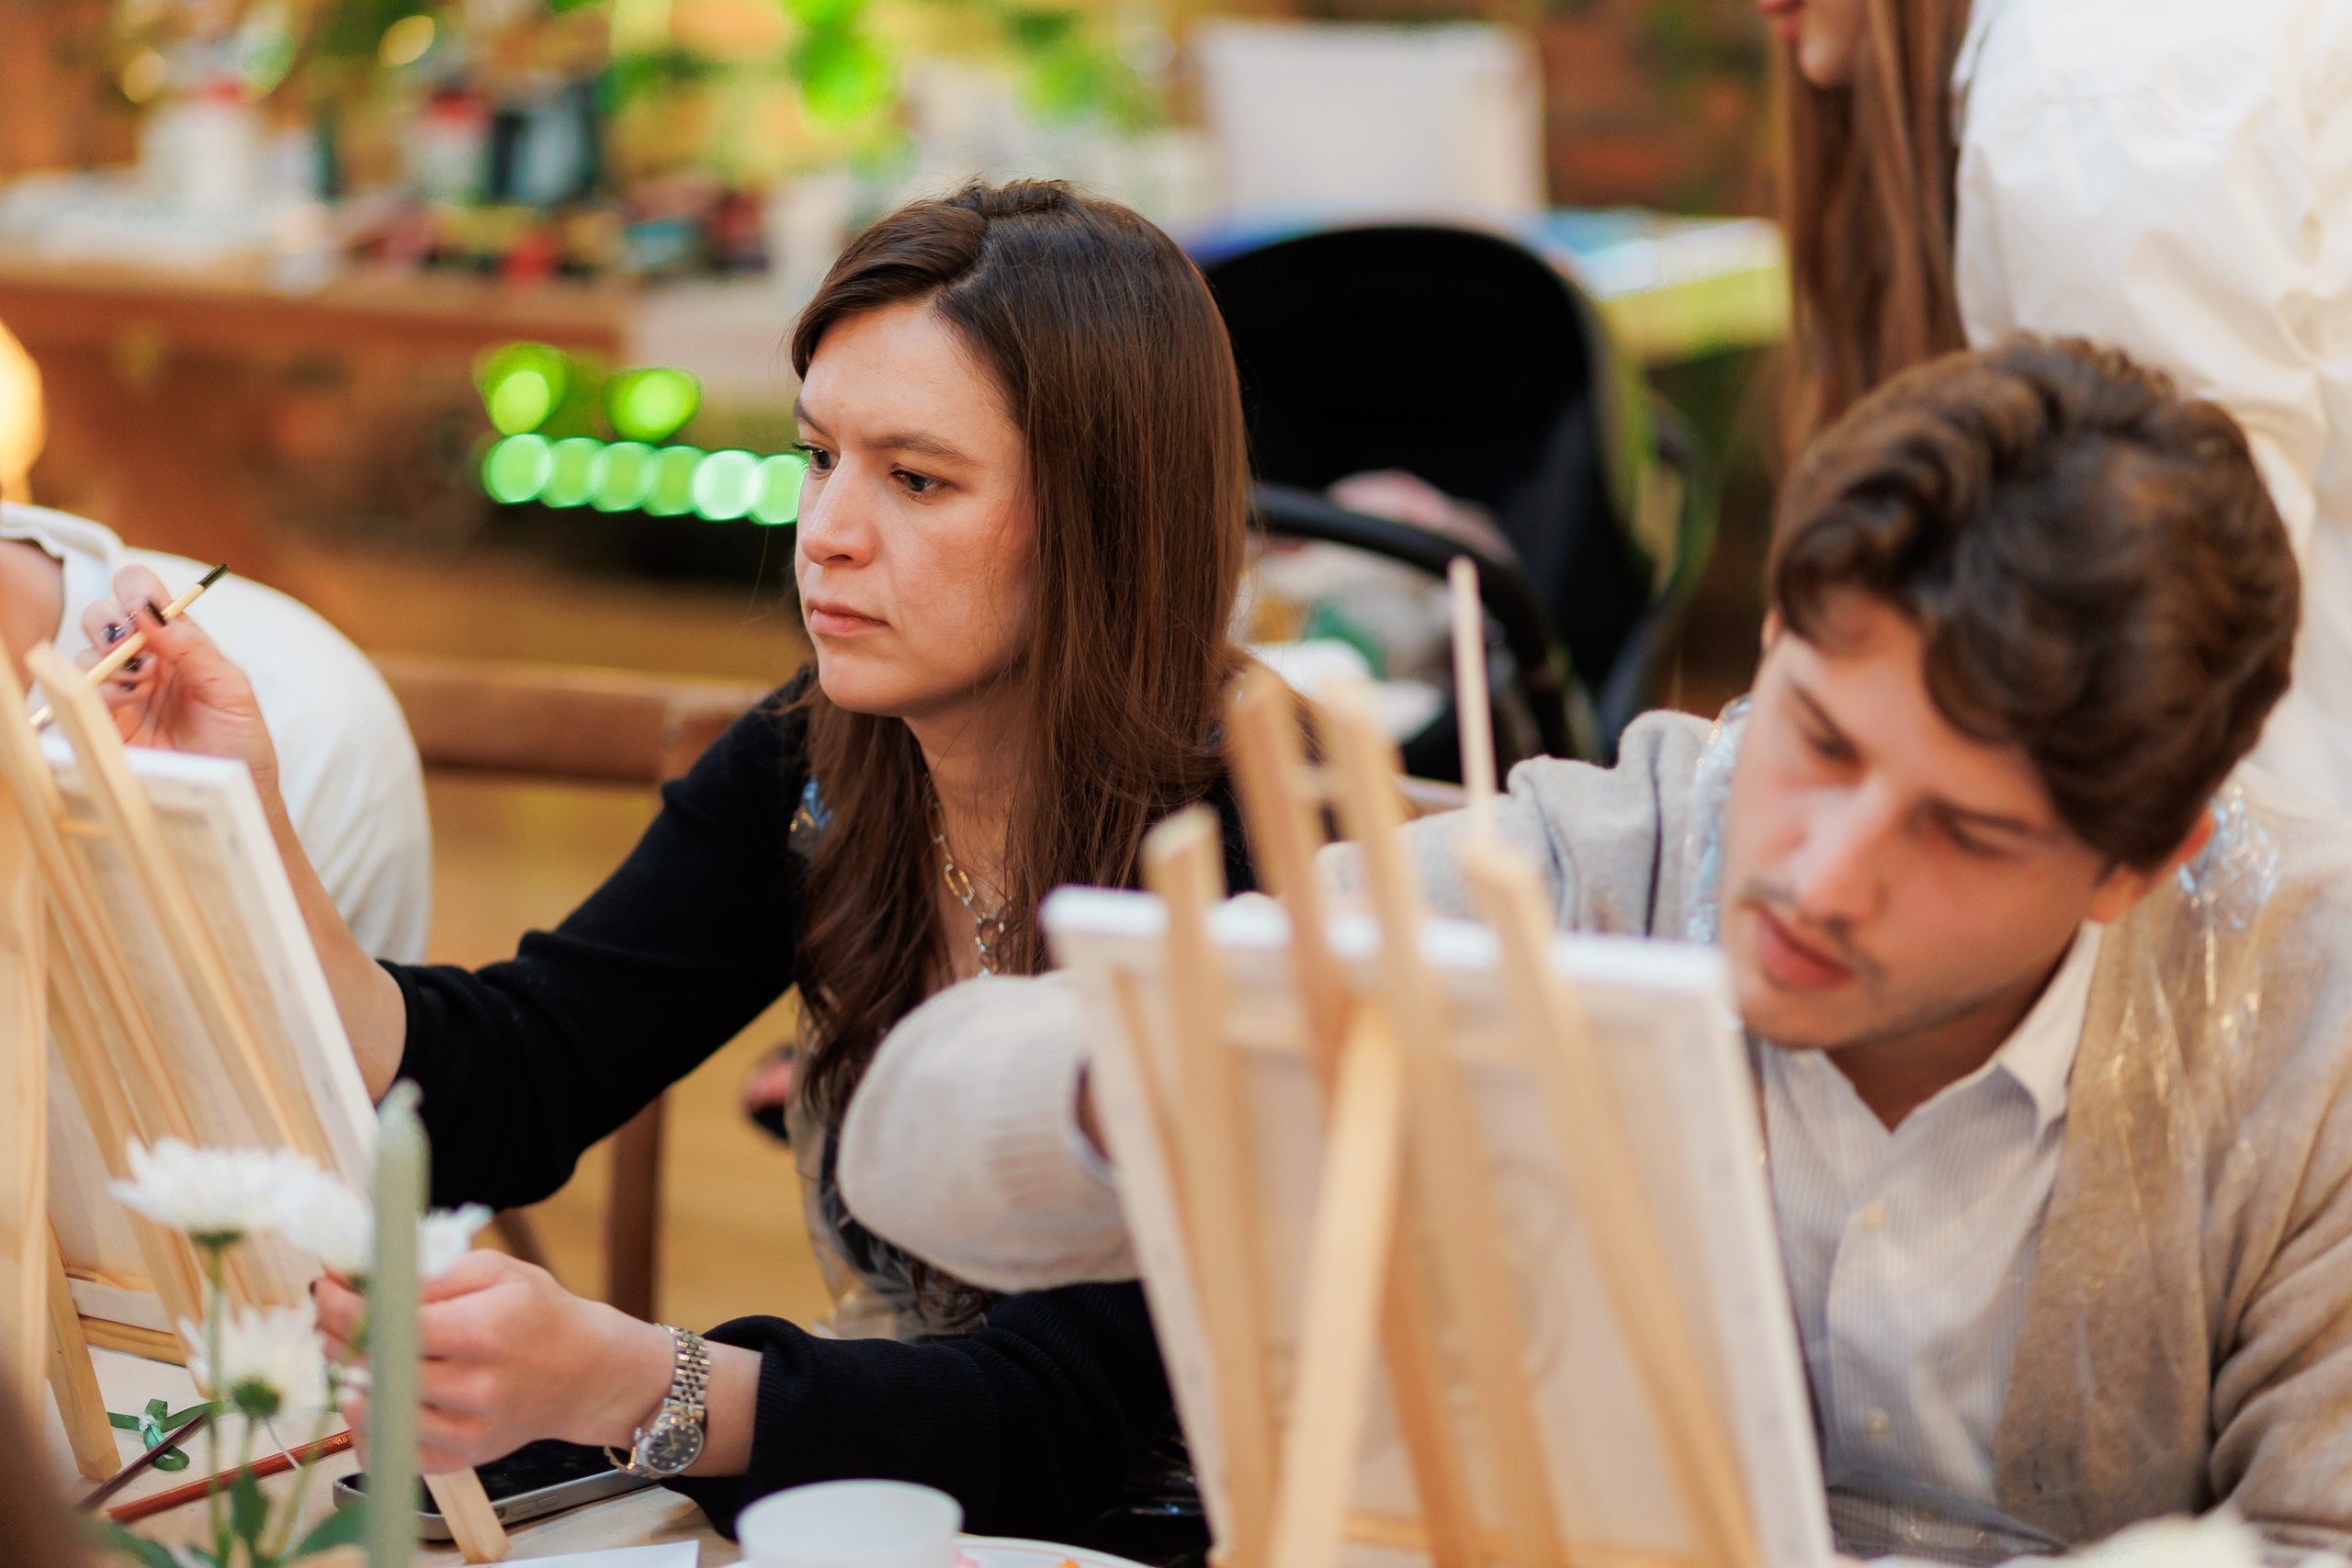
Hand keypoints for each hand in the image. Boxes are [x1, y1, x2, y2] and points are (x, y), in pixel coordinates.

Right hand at [76, 564, 280, 797]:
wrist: (234, 797)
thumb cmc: (240, 743)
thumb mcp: (231, 689)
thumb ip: (194, 647)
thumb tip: (152, 611)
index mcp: (177, 643)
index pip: (143, 594)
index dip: (135, 589)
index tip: (143, 605)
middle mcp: (143, 662)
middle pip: (102, 615)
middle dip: (110, 620)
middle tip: (135, 646)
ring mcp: (120, 692)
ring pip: (85, 653)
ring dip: (106, 659)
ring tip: (138, 684)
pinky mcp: (103, 724)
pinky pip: (77, 694)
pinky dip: (94, 690)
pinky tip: (123, 702)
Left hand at [318, 1251, 674, 1473]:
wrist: (582, 1372)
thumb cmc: (537, 1313)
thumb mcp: (496, 1271)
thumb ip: (431, 1274)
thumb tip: (365, 1278)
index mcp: (485, 1333)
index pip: (393, 1325)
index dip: (346, 1308)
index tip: (325, 1290)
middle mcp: (475, 1389)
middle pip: (376, 1369)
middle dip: (339, 1339)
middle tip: (332, 1318)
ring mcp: (466, 1432)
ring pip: (374, 1413)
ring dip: (349, 1379)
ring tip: (355, 1353)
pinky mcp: (459, 1461)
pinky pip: (389, 1453)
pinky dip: (368, 1424)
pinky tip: (373, 1395)